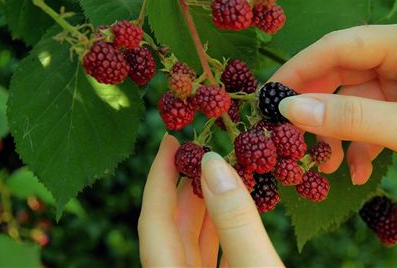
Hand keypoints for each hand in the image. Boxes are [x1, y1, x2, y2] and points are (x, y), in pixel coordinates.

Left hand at [138, 134, 282, 266]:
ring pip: (194, 242)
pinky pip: (214, 256)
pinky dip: (227, 232)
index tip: (170, 140)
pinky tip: (242, 212)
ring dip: (211, 208)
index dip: (160, 176)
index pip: (154, 220)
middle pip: (174, 227)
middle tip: (207, 152)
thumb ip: (236, 223)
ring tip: (226, 174)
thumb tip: (214, 164)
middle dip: (191, 186)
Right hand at [271, 19, 396, 183]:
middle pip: (342, 74)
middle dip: (318, 111)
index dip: (300, 71)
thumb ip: (350, 120)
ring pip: (353, 101)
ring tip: (327, 168)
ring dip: (337, 135)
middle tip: (292, 137)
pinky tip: (357, 172)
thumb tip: (290, 111)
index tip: (270, 97)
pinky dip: (359, 144)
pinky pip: (370, 117)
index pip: (339, 46)